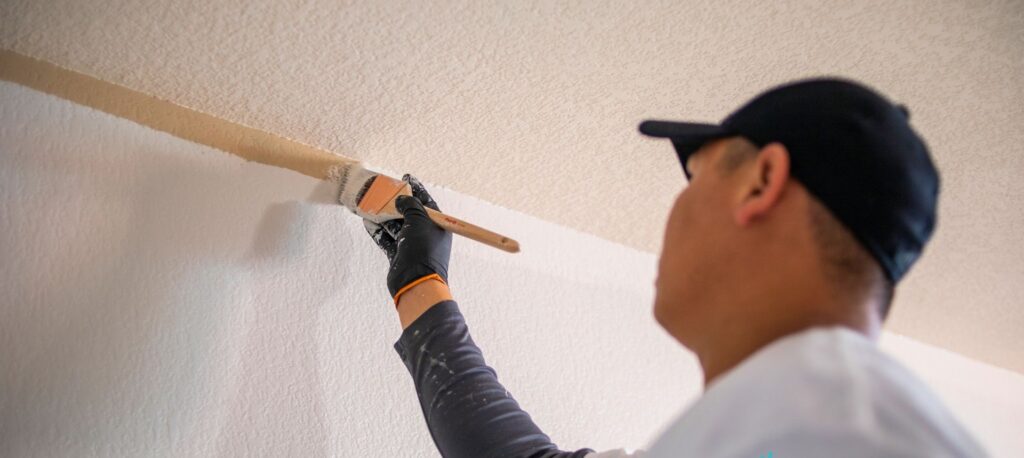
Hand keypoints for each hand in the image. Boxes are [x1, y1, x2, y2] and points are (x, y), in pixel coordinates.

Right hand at [363, 174, 451, 302]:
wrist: (416, 282)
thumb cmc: (423, 249)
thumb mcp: (419, 220)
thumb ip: (410, 205)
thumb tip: (401, 198)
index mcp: (437, 225)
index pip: (426, 202)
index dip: (416, 189)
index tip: (406, 178)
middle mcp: (425, 233)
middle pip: (408, 213)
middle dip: (395, 202)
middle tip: (382, 190)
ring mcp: (411, 245)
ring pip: (395, 225)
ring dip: (383, 215)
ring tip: (370, 203)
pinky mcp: (398, 255)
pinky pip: (387, 239)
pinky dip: (378, 231)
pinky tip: (368, 221)